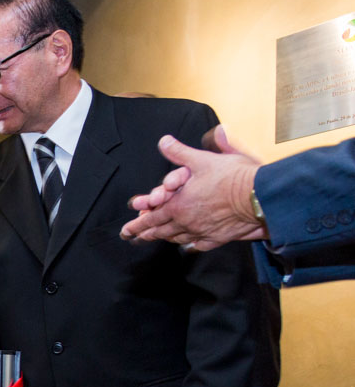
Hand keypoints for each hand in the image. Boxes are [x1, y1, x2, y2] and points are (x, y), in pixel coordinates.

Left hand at [119, 127, 265, 249]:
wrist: (260, 196)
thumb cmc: (233, 176)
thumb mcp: (202, 160)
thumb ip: (180, 153)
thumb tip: (164, 141)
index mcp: (178, 206)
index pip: (151, 218)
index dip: (137, 225)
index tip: (126, 231)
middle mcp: (187, 222)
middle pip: (161, 232)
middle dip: (145, 234)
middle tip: (133, 238)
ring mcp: (202, 232)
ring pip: (178, 238)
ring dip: (165, 238)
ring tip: (156, 239)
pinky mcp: (218, 238)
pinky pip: (199, 244)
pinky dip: (190, 245)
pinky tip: (187, 245)